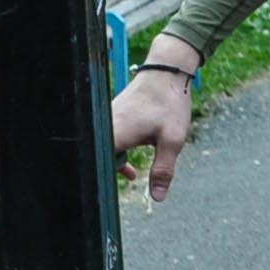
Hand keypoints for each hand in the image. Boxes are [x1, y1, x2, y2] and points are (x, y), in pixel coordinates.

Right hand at [110, 50, 197, 203]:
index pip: (98, 163)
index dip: (99, 179)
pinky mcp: (113, 115)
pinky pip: (108, 139)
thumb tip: (158, 198)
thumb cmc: (169, 102)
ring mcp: (108, 118)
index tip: (103, 194)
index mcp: (116, 134)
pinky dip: (117, 152)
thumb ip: (163, 170)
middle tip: (123, 184)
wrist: (167, 71)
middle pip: (97, 156)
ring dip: (115, 163)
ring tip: (131, 175)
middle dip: (107, 173)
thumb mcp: (172, 140)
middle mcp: (106, 125)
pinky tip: (131, 165)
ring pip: (103, 148)